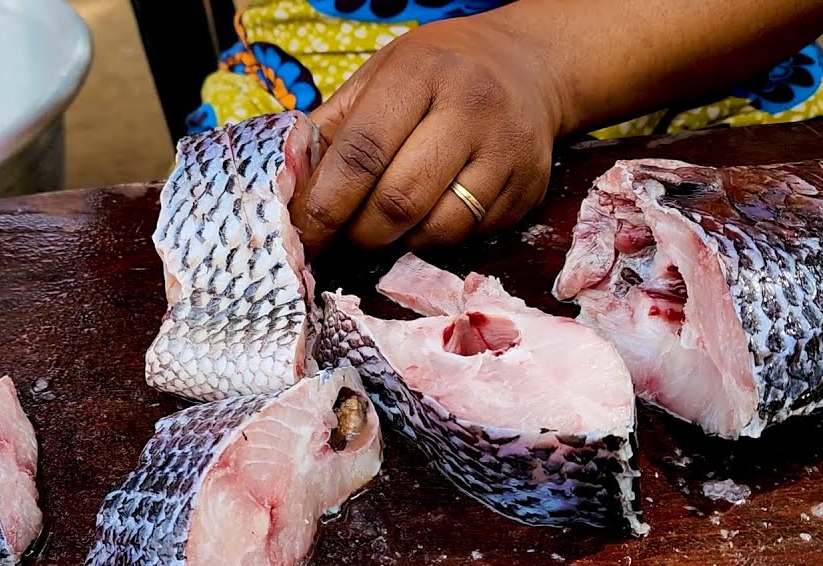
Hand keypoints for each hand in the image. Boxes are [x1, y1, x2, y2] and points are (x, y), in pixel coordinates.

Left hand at [289, 11, 565, 256]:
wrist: (530, 66)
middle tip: (344, 235)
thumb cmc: (438, 73)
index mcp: (419, 74)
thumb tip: (292, 186)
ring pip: (438, 228)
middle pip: (398, 200)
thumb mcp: (381, 76)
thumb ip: (334, 127)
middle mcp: (469, 108)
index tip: (303, 232)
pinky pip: (470, 236)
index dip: (325, 203)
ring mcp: (506, 150)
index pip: (361, 153)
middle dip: (360, 233)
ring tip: (385, 228)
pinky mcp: (528, 186)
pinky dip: (437, 240)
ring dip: (399, 242)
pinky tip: (427, 218)